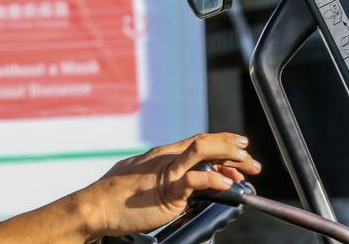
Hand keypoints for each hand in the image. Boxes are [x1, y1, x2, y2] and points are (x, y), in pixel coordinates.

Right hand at [78, 132, 260, 237]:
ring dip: (228, 154)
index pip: (198, 142)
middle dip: (232, 147)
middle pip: (204, 142)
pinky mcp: (166, 189)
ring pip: (201, 151)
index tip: (240, 152)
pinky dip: (213, 180)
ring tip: (245, 163)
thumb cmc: (116, 198)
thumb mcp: (142, 181)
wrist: (96, 207)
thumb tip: (180, 187)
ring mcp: (166, 171)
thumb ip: (163, 179)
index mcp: (162, 156)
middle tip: (252, 159)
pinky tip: (227, 184)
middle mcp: (166, 157)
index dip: (222, 144)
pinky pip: (193, 179)